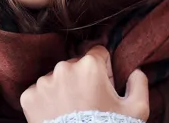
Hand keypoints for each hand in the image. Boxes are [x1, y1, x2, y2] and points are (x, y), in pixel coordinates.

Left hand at [20, 46, 148, 122]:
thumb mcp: (137, 109)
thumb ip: (139, 83)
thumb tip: (135, 71)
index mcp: (89, 65)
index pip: (98, 53)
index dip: (104, 70)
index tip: (104, 87)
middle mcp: (64, 68)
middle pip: (76, 65)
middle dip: (82, 78)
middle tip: (88, 103)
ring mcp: (44, 82)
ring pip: (57, 78)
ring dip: (64, 89)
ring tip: (71, 111)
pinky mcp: (28, 97)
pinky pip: (39, 92)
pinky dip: (46, 101)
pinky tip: (56, 115)